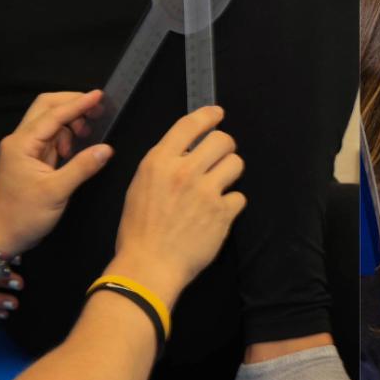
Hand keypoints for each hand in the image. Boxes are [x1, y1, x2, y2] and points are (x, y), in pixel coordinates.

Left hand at [0, 91, 115, 255]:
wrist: (3, 234)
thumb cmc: (26, 215)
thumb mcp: (57, 192)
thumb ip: (82, 167)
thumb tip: (107, 149)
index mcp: (22, 144)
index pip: (53, 115)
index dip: (78, 104)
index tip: (100, 96)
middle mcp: (19, 140)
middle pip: (45, 107)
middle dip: (72, 104)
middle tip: (98, 109)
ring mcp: (23, 148)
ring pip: (48, 120)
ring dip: (70, 120)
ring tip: (88, 134)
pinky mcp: (30, 157)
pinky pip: (49, 136)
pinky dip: (65, 134)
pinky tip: (76, 147)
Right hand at [110, 106, 247, 294]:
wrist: (149, 265)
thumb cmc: (139, 230)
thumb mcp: (140, 186)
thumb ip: (164, 165)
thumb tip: (186, 152)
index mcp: (159, 162)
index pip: (189, 125)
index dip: (208, 115)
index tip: (218, 114)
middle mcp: (184, 171)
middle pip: (222, 140)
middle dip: (225, 146)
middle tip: (220, 158)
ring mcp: (206, 192)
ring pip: (236, 163)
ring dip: (231, 172)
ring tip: (220, 185)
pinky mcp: (223, 213)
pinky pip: (240, 196)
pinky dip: (231, 204)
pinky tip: (218, 213)